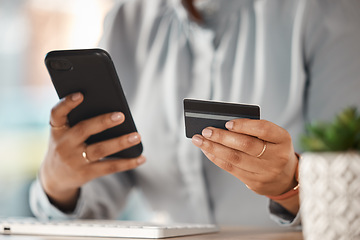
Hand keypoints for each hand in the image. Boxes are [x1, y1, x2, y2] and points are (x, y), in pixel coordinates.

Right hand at [40, 92, 144, 210]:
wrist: (55, 177)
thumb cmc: (67, 145)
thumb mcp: (65, 133)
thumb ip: (80, 120)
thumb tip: (113, 110)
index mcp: (57, 129)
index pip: (56, 113)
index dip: (67, 103)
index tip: (80, 94)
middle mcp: (63, 144)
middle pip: (83, 130)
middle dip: (102, 122)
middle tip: (121, 115)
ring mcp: (74, 160)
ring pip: (100, 150)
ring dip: (120, 142)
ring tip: (137, 136)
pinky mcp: (86, 174)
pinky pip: (109, 167)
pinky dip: (127, 163)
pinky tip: (141, 157)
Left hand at [191, 119, 297, 196]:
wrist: (285, 177)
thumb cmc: (273, 148)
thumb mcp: (272, 136)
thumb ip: (253, 129)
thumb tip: (222, 125)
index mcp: (283, 139)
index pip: (263, 129)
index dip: (244, 125)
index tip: (227, 123)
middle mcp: (277, 156)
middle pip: (246, 145)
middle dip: (222, 137)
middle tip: (206, 130)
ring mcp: (266, 172)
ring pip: (235, 159)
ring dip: (213, 148)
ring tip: (199, 140)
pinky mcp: (255, 183)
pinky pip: (231, 169)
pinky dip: (216, 158)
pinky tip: (207, 151)